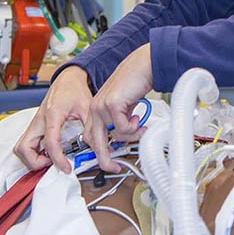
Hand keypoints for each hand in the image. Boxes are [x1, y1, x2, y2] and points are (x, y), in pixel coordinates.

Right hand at [14, 66, 92, 173]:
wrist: (67, 79)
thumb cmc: (74, 90)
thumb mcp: (87, 107)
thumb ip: (91, 128)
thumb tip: (98, 146)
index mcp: (52, 115)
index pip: (50, 143)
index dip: (57, 160)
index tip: (67, 168)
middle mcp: (39, 120)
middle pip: (23, 148)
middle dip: (34, 162)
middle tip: (52, 163)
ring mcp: (35, 123)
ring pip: (21, 147)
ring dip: (31, 159)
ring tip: (49, 159)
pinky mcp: (35, 125)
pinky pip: (26, 143)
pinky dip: (33, 152)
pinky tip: (47, 153)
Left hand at [83, 44, 153, 172]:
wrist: (142, 67)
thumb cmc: (135, 84)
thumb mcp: (123, 107)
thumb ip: (118, 121)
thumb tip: (121, 138)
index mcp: (95, 109)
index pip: (91, 136)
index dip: (100, 151)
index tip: (110, 162)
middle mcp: (95, 108)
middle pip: (94, 142)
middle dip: (105, 159)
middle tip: (115, 168)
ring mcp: (101, 106)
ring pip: (112, 137)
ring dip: (129, 137)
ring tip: (140, 127)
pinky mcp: (111, 105)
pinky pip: (122, 129)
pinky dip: (133, 128)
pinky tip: (138, 117)